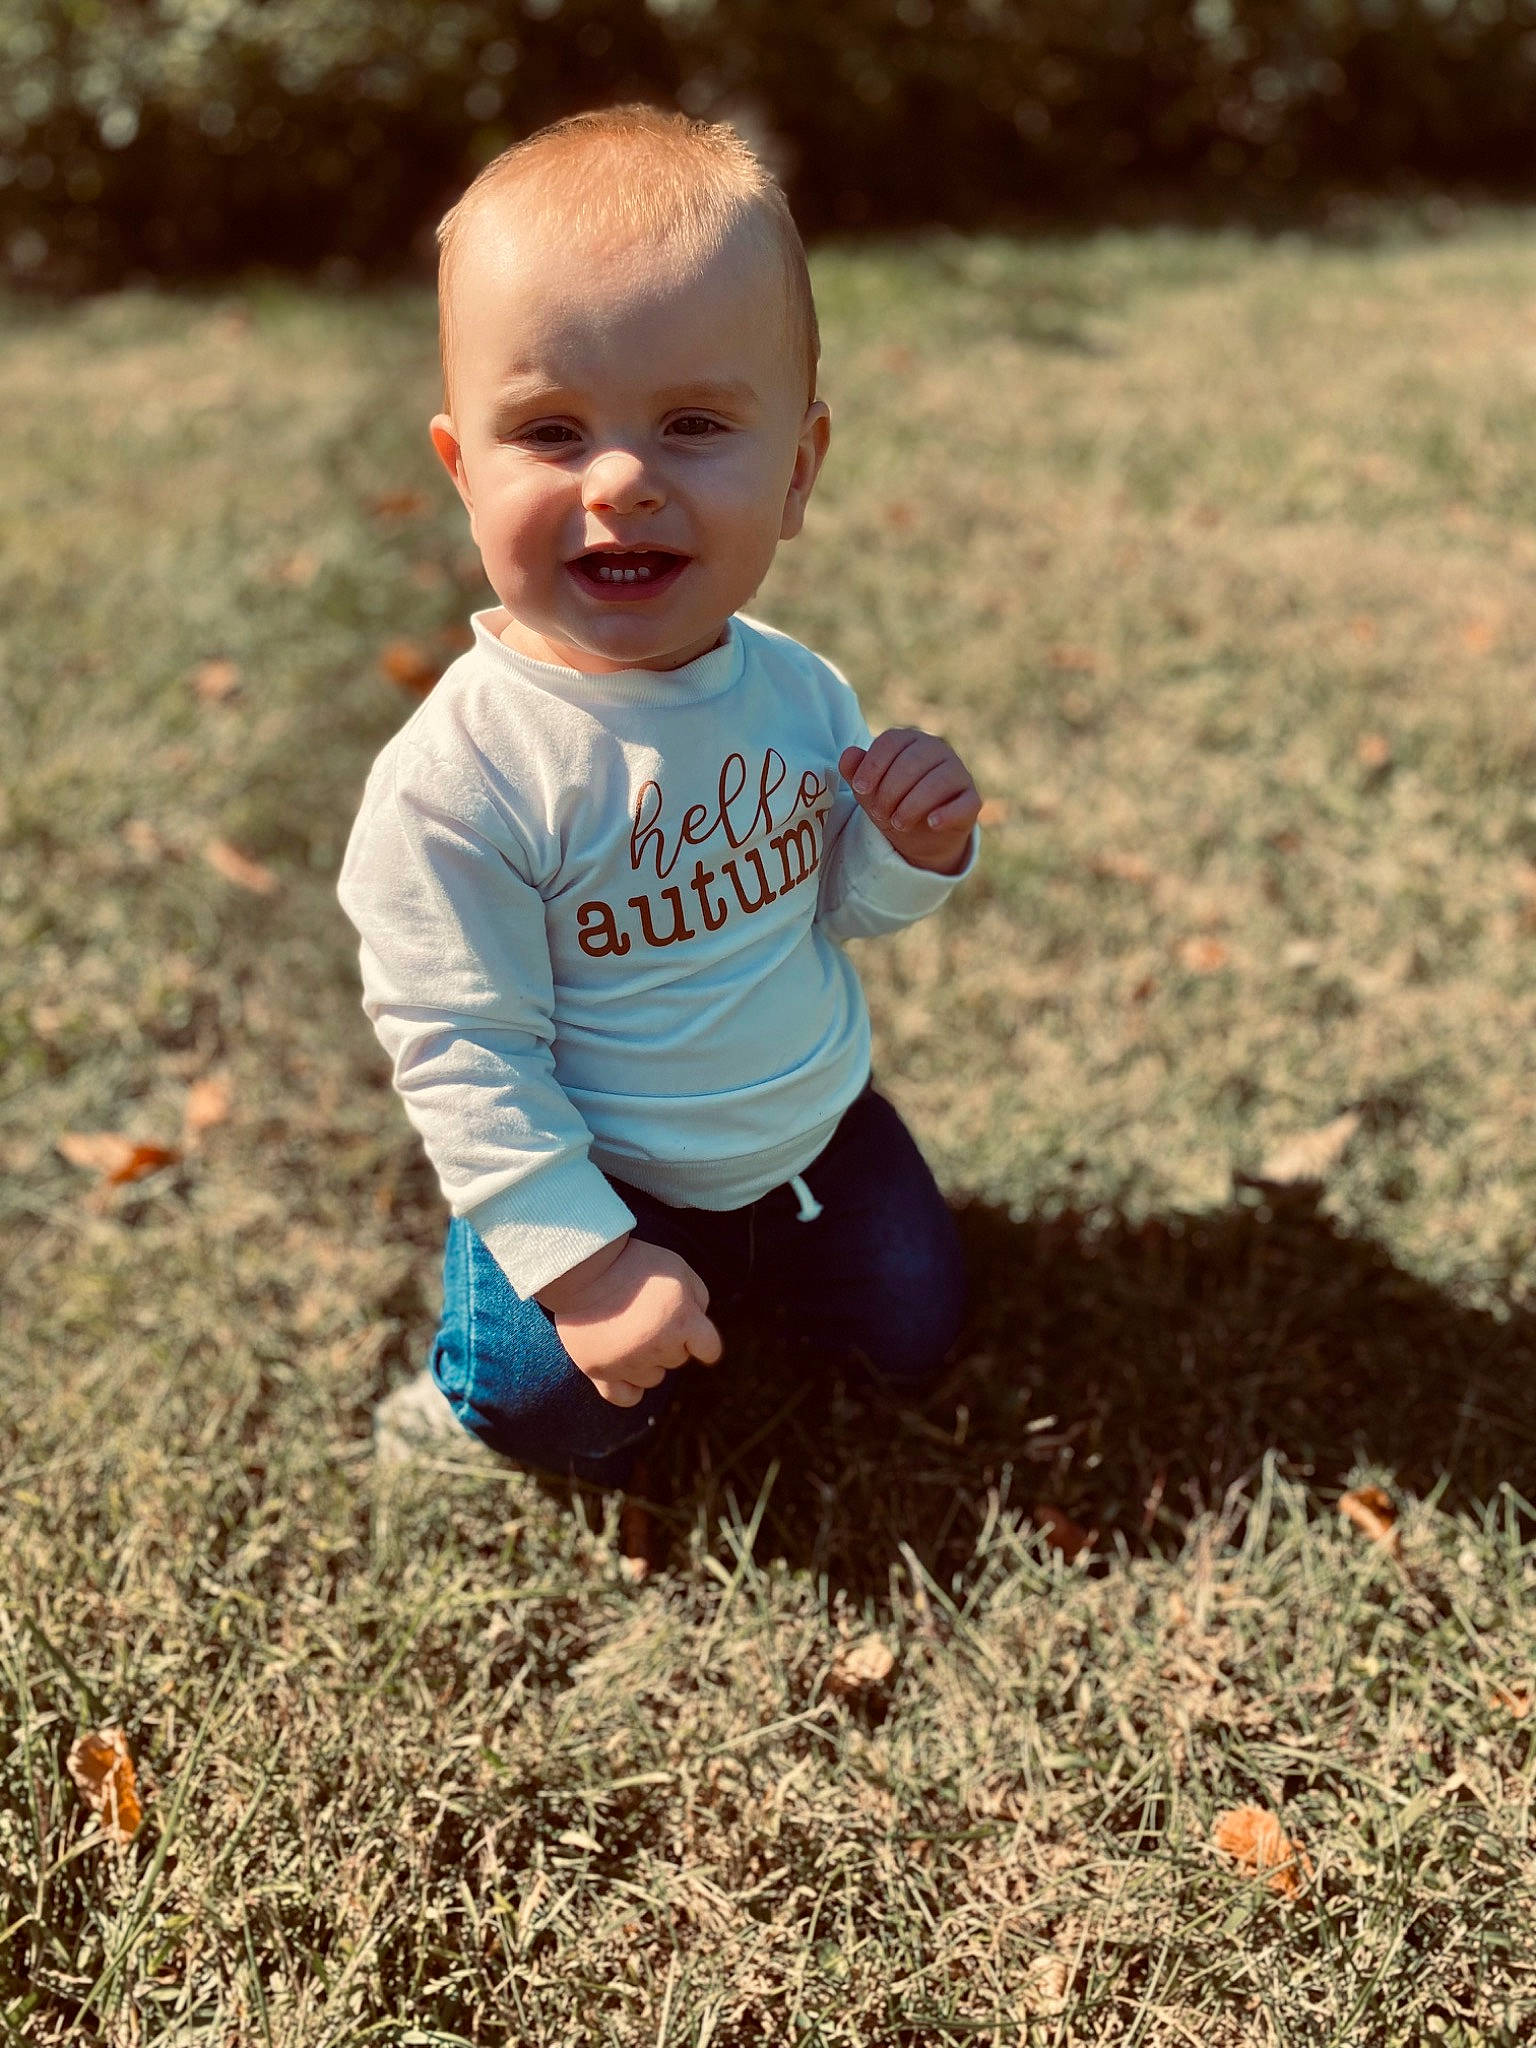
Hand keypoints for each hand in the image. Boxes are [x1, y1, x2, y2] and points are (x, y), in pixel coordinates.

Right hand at [534, 1235, 722, 1407]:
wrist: (583, 1267)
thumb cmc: (633, 1263)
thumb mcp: (678, 1267)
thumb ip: (698, 1296)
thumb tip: (700, 1319)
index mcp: (683, 1321)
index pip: (710, 1349)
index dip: (703, 1341)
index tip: (695, 1337)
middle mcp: (659, 1347)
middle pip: (678, 1359)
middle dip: (671, 1340)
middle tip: (648, 1316)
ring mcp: (629, 1362)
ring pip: (654, 1378)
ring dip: (649, 1361)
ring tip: (631, 1334)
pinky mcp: (599, 1371)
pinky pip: (624, 1397)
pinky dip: (629, 1388)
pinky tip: (626, 1370)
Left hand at [839, 729, 981, 874]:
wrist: (918, 835)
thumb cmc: (892, 802)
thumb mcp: (869, 790)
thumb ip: (855, 771)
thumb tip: (848, 755)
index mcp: (910, 740)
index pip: (892, 741)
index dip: (873, 765)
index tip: (859, 789)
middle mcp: (938, 750)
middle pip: (912, 761)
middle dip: (890, 790)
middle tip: (878, 814)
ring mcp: (958, 773)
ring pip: (939, 780)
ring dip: (913, 804)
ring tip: (897, 824)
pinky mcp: (972, 800)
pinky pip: (965, 802)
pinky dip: (947, 813)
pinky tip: (931, 823)